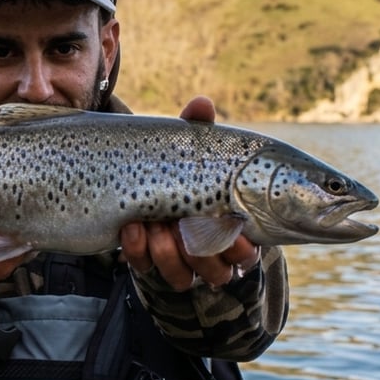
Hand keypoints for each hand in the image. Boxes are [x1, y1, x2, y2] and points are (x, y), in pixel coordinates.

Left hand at [119, 96, 257, 290]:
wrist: (137, 185)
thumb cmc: (180, 168)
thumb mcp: (190, 150)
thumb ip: (198, 130)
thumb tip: (202, 103)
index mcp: (232, 228)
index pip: (247, 251)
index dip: (240, 247)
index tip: (229, 226)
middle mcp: (209, 252)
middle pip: (218, 271)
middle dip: (201, 251)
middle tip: (185, 224)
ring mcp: (177, 261)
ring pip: (183, 276)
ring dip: (168, 251)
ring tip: (156, 223)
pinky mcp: (147, 264)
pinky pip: (146, 270)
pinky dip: (138, 250)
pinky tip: (132, 226)